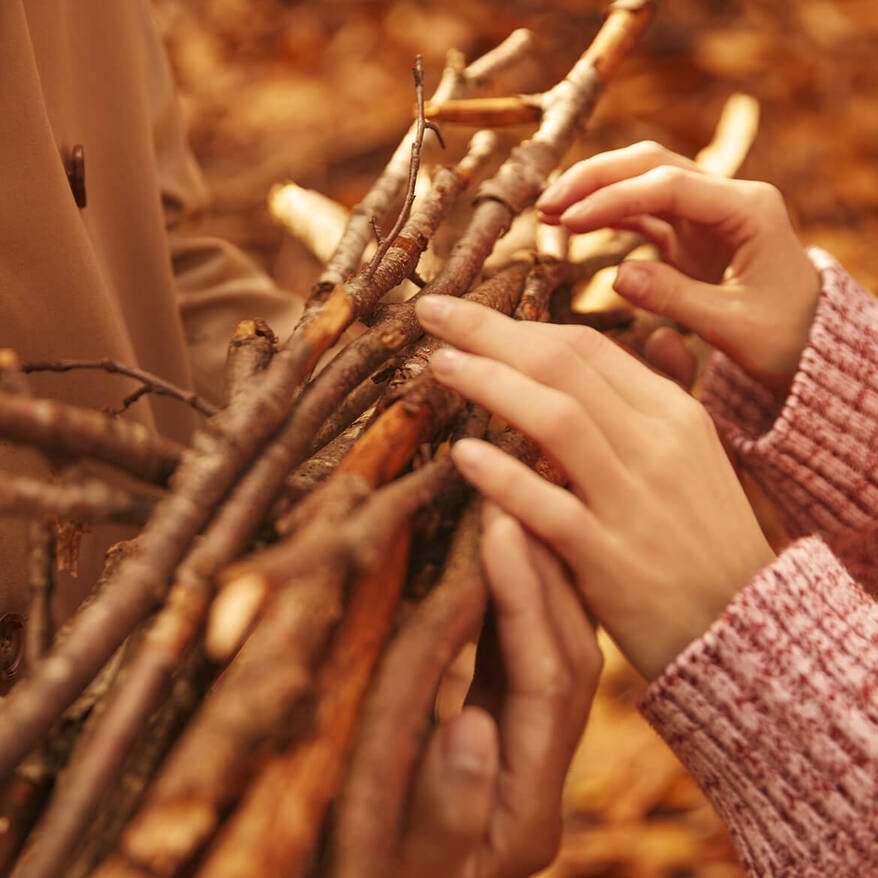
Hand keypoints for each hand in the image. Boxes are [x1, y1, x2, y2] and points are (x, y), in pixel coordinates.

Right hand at [396, 503, 601, 877]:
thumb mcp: (401, 863)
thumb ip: (444, 811)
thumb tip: (473, 728)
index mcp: (527, 813)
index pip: (546, 681)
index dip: (526, 600)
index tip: (501, 526)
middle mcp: (544, 774)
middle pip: (569, 651)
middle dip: (541, 566)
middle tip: (515, 492)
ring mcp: (531, 748)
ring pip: (558, 641)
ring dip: (536, 569)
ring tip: (512, 501)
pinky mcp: (505, 724)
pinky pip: (525, 646)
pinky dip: (515, 590)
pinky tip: (496, 546)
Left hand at [416, 295, 775, 679]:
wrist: (747, 627)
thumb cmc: (705, 537)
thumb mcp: (696, 455)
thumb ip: (663, 395)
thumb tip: (655, 334)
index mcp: (673, 414)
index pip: (586, 347)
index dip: (517, 323)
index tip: (466, 313)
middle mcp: (656, 445)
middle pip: (563, 365)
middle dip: (490, 332)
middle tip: (432, 311)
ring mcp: (635, 502)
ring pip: (557, 420)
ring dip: (491, 384)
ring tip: (439, 366)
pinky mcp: (612, 562)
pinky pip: (552, 508)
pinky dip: (506, 478)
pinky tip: (463, 455)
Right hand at [537, 141, 821, 398]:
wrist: (807, 341)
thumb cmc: (783, 335)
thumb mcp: (733, 326)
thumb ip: (676, 299)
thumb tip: (618, 275)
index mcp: (748, 210)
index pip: (671, 185)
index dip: (615, 199)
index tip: (569, 222)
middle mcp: (726, 199)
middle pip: (651, 164)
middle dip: (595, 178)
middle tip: (547, 204)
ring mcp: (705, 213)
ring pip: (641, 180)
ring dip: (594, 190)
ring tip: (548, 211)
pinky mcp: (689, 233)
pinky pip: (641, 210)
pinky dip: (605, 213)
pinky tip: (572, 223)